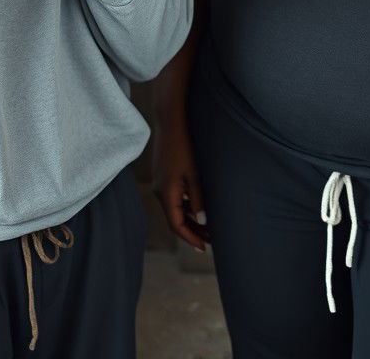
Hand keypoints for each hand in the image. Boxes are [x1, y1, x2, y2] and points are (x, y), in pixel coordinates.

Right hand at [152, 114, 210, 251]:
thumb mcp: (194, 174)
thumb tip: (203, 222)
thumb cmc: (184, 146)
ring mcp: (160, 183)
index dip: (190, 238)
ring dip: (190, 219)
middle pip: (175, 219)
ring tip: (208, 227)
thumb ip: (198, 199)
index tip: (204, 248)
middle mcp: (160, 191)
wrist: (169, 122)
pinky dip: (186, 206)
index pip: (177, 225)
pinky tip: (198, 208)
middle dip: (192, 232)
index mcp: (166, 193)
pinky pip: (174, 198)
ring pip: (175, 209)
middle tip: (210, 241)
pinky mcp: (163, 176)